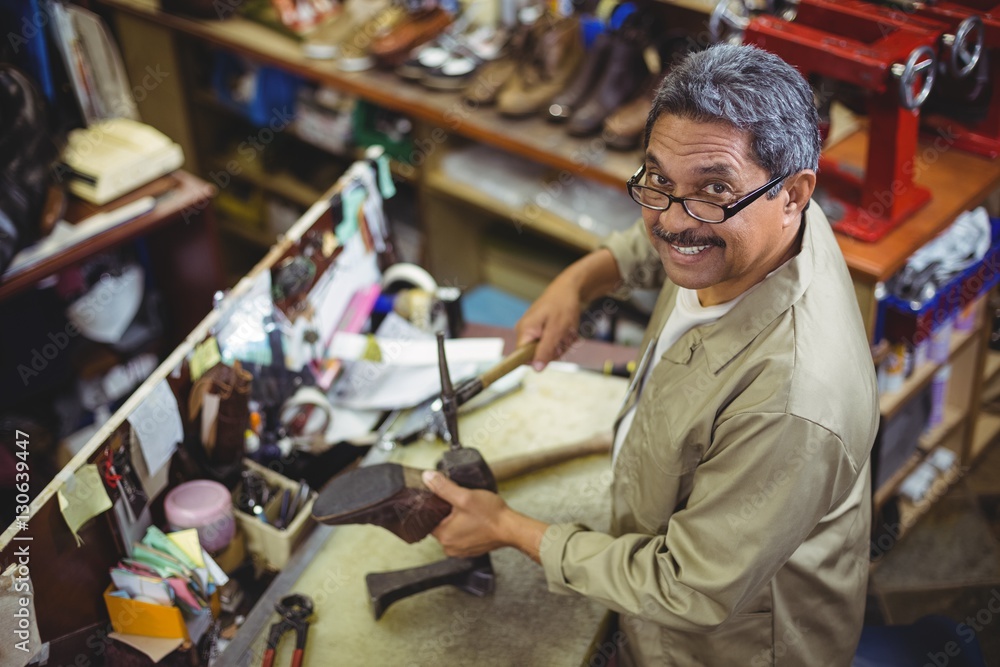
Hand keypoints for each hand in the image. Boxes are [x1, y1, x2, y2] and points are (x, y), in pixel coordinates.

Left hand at [423, 471, 548, 561]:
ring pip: (452, 529)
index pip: (428, 518)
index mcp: (444, 536)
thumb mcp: (465, 496)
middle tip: (460, 502)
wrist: (512, 528)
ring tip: (469, 510)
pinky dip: (466, 527)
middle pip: (440, 523)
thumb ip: (444, 487)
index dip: (436, 505)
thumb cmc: (492, 516)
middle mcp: (450, 547)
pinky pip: (462, 535)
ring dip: (458, 519)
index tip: (445, 498)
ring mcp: (461, 550)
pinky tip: (475, 519)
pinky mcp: (471, 550)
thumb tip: (428, 477)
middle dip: (448, 512)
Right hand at [515, 277, 581, 370]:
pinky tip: (566, 330)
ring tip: (567, 330)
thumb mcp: (557, 330)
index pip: (523, 358)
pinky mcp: (540, 330)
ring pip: (547, 350)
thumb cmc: (563, 306)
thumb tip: (536, 369)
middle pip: (538, 355)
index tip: (554, 349)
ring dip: (561, 344)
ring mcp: (532, 331)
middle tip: (566, 337)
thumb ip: (546, 350)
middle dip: (556, 350)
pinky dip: (561, 339)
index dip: (539, 359)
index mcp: (524, 331)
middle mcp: (525, 332)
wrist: (569, 289)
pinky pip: (550, 343)